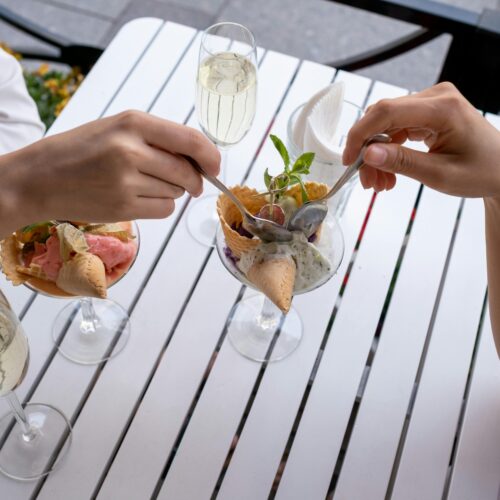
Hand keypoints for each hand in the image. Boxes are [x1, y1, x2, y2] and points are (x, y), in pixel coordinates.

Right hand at [2, 110, 219, 228]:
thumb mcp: (118, 128)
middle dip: (194, 180)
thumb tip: (200, 160)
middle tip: (190, 183)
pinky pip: (164, 210)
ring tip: (144, 184)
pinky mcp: (123, 207)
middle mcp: (131, 149)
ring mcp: (127, 180)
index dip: (210, 156)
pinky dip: (161, 207)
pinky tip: (141, 199)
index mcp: (133, 122)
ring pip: (177, 192)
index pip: (190, 140)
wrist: (40, 178)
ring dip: (172, 192)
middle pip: (186, 171)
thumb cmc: (81, 150)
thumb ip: (159, 138)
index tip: (216, 167)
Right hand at [343, 82, 499, 198]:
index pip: (386, 112)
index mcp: (442, 108)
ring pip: (386, 125)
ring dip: (376, 154)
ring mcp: (431, 103)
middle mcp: (435, 98)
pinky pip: (396, 128)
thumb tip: (367, 154)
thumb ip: (402, 162)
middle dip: (368, 151)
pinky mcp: (428, 112)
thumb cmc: (481, 172)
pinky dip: (387, 150)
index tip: (349, 161)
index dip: (360, 134)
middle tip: (368, 182)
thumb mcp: (440, 174)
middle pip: (382, 118)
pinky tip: (389, 173)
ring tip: (380, 184)